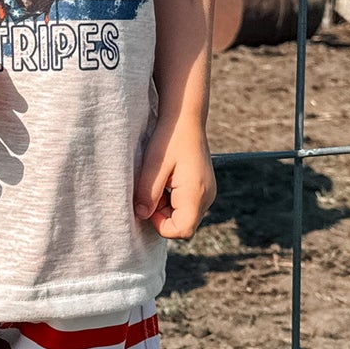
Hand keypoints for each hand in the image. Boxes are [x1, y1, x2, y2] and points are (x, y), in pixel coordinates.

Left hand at [134, 118, 215, 238]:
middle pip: (183, 225)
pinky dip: (173, 200)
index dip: (160, 224)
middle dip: (162, 215)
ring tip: (159, 183)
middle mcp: (207, 197)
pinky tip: (167, 180)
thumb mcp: (153, 165)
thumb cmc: (169, 138)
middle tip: (151, 191)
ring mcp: (208, 193)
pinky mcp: (204, 188)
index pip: (182, 230)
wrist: (186, 117)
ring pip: (184, 216)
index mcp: (196, 194)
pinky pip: (187, 205)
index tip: (148, 204)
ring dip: (167, 207)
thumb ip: (147, 193)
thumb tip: (141, 215)